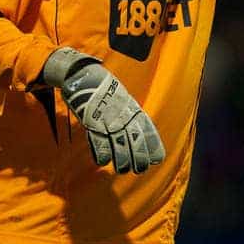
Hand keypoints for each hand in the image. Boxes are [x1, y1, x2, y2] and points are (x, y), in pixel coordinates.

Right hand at [42, 47, 164, 173]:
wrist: (85, 73)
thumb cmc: (104, 87)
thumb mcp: (123, 97)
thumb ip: (130, 112)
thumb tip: (139, 127)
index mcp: (132, 108)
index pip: (147, 130)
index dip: (153, 145)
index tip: (158, 159)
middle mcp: (122, 115)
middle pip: (135, 140)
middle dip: (139, 157)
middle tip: (140, 169)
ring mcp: (107, 118)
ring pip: (118, 144)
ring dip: (122, 160)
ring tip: (123, 170)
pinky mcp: (91, 121)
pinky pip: (98, 141)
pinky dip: (101, 153)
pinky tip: (103, 162)